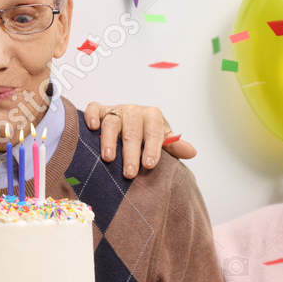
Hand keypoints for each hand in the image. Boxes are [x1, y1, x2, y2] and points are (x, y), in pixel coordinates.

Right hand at [83, 101, 197, 177]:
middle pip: (132, 130)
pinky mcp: (100, 110)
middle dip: (131, 152)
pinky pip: (94, 108)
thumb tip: (191, 152)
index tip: (149, 164)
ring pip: (112, 122)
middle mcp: (134, 111)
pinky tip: (92, 128)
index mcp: (152, 116)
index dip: (153, 147)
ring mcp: (116, 110)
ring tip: (109, 158)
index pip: (154, 130)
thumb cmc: (146, 138)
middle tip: (130, 173)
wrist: (130, 126)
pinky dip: (91, 116)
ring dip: (109, 140)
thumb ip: (173, 147)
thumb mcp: (161, 142)